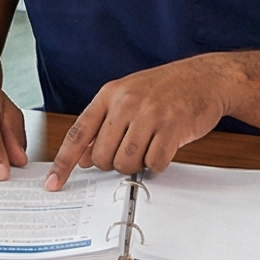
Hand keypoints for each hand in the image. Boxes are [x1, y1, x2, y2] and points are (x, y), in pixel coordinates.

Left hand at [43, 58, 234, 189]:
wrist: (206, 77)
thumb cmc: (165, 89)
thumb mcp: (128, 95)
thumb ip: (104, 124)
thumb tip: (83, 159)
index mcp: (110, 94)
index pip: (78, 134)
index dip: (63, 162)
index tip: (53, 183)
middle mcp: (126, 102)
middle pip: (102, 156)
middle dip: (113, 163)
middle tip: (130, 151)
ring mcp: (150, 113)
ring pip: (126, 162)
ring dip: (137, 165)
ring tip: (148, 147)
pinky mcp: (173, 126)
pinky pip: (154, 162)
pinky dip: (158, 164)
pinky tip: (164, 148)